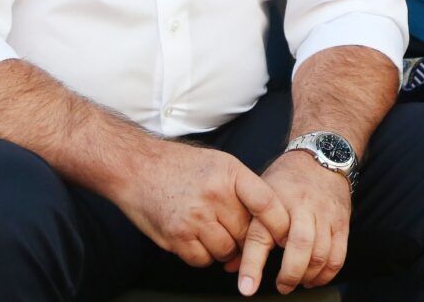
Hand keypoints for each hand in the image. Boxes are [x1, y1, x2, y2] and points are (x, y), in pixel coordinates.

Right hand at [117, 141, 289, 268]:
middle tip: (235, 230)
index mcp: (230, 173)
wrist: (137, 167)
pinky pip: (203, 260)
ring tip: (213, 230)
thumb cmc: (181, 166)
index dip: (280, 224)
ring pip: (227, 251)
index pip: (266, 203)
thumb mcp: (220, 163)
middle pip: (247, 233)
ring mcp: (194, 217)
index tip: (286, 235)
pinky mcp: (176, 237)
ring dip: (225, 248)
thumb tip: (271, 218)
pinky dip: (203, 255)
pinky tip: (196, 237)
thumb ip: (244, 188)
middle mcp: (214, 195)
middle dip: (246, 237)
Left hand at [233, 150, 351, 295]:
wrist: (321, 156)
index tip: (246, 288)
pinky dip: (327, 273)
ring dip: (308, 275)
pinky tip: (315, 277)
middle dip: (290, 273)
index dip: (252, 265)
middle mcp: (301, 206)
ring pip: (321, 253)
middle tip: (281, 286)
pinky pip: (338, 255)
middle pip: (299, 245)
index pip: (260, 235)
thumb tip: (230, 266)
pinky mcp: (341, 222)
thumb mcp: (260, 194)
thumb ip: (247, 231)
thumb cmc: (286, 180)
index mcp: (275, 200)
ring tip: (297, 281)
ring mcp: (324, 214)